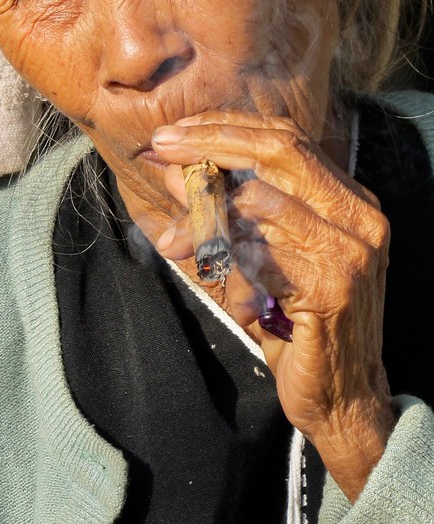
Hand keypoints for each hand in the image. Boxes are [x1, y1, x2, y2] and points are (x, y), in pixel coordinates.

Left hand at [151, 109, 395, 500]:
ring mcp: (352, 250)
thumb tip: (172, 171)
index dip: (227, 126)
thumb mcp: (263, 254)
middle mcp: (360, 216)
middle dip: (212, 142)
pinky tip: (190, 256)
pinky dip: (218, 249)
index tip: (176, 130)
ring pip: (262, 199)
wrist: (341, 398)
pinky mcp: (333, 286)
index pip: (287, 137)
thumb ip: (230, 211)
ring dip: (203, 204)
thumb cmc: (295, 323)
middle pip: (280, 150)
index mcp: (349, 199)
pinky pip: (260, 251)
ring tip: (168, 222)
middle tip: (163, 145)